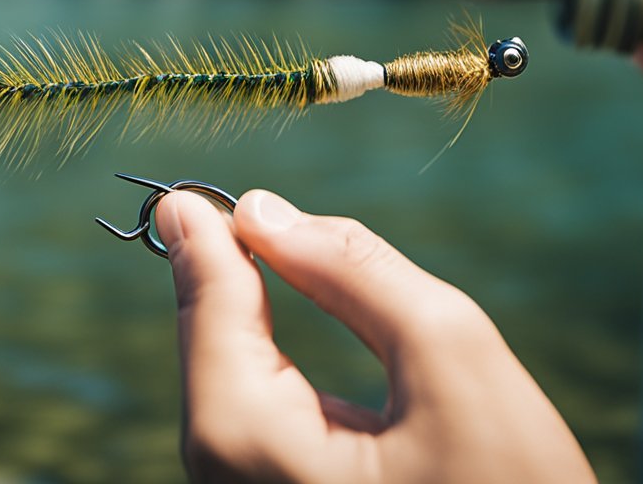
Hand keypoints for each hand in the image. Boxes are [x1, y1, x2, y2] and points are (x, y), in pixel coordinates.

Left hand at [155, 188, 595, 482]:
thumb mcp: (452, 356)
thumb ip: (354, 272)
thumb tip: (266, 212)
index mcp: (255, 448)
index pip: (209, 315)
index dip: (203, 244)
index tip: (189, 194)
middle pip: (208, 354)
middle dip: (218, 278)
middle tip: (219, 212)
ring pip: (225, 389)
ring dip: (237, 318)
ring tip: (245, 251)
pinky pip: (252, 424)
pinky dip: (260, 365)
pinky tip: (265, 324)